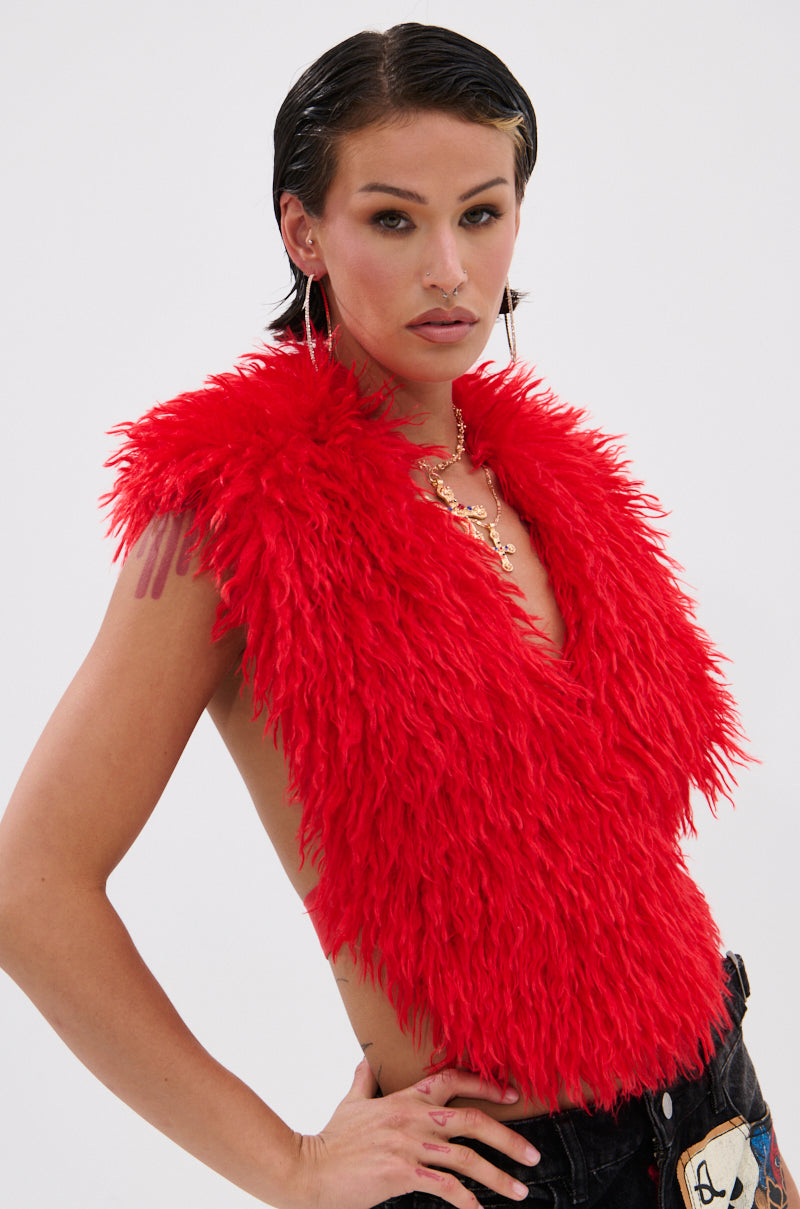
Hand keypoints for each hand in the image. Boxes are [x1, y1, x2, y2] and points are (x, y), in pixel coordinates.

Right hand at [290, 1061, 539, 1208]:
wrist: (308, 1170)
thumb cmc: (331, 1139)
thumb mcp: (351, 1102)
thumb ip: (364, 1080)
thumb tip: (366, 1060)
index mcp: (405, 1098)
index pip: (452, 1080)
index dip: (484, 1086)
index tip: (510, 1098)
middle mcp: (413, 1117)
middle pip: (472, 1120)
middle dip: (508, 1138)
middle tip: (533, 1155)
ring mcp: (409, 1145)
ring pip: (466, 1157)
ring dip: (498, 1176)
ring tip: (519, 1190)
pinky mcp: (402, 1173)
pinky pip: (445, 1187)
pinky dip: (467, 1201)